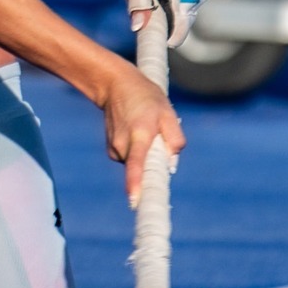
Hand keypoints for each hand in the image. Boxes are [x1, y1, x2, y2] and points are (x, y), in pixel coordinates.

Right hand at [101, 63, 185, 206]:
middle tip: (157, 133)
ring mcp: (115, 150)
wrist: (116, 86)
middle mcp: (123, 146)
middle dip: (156, 160)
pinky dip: (138, 152)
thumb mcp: (168, 112)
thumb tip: (172, 165)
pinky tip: (136, 132)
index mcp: (139, 135)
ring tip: (145, 128)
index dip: (136, 184)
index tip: (135, 202)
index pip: (136, 165)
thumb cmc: (146, 98)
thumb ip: (175, 139)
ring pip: (140, 165)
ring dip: (147, 154)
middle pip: (146, 168)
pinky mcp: (112, 152)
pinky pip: (132, 161)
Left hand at [123, 0, 204, 44]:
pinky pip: (174, 1)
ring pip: (174, 11)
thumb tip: (138, 26)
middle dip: (154, 19)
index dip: (164, 42)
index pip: (180, 31)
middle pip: (175, 22)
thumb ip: (138, 1)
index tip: (148, 46)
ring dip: (155, 7)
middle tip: (132, 4)